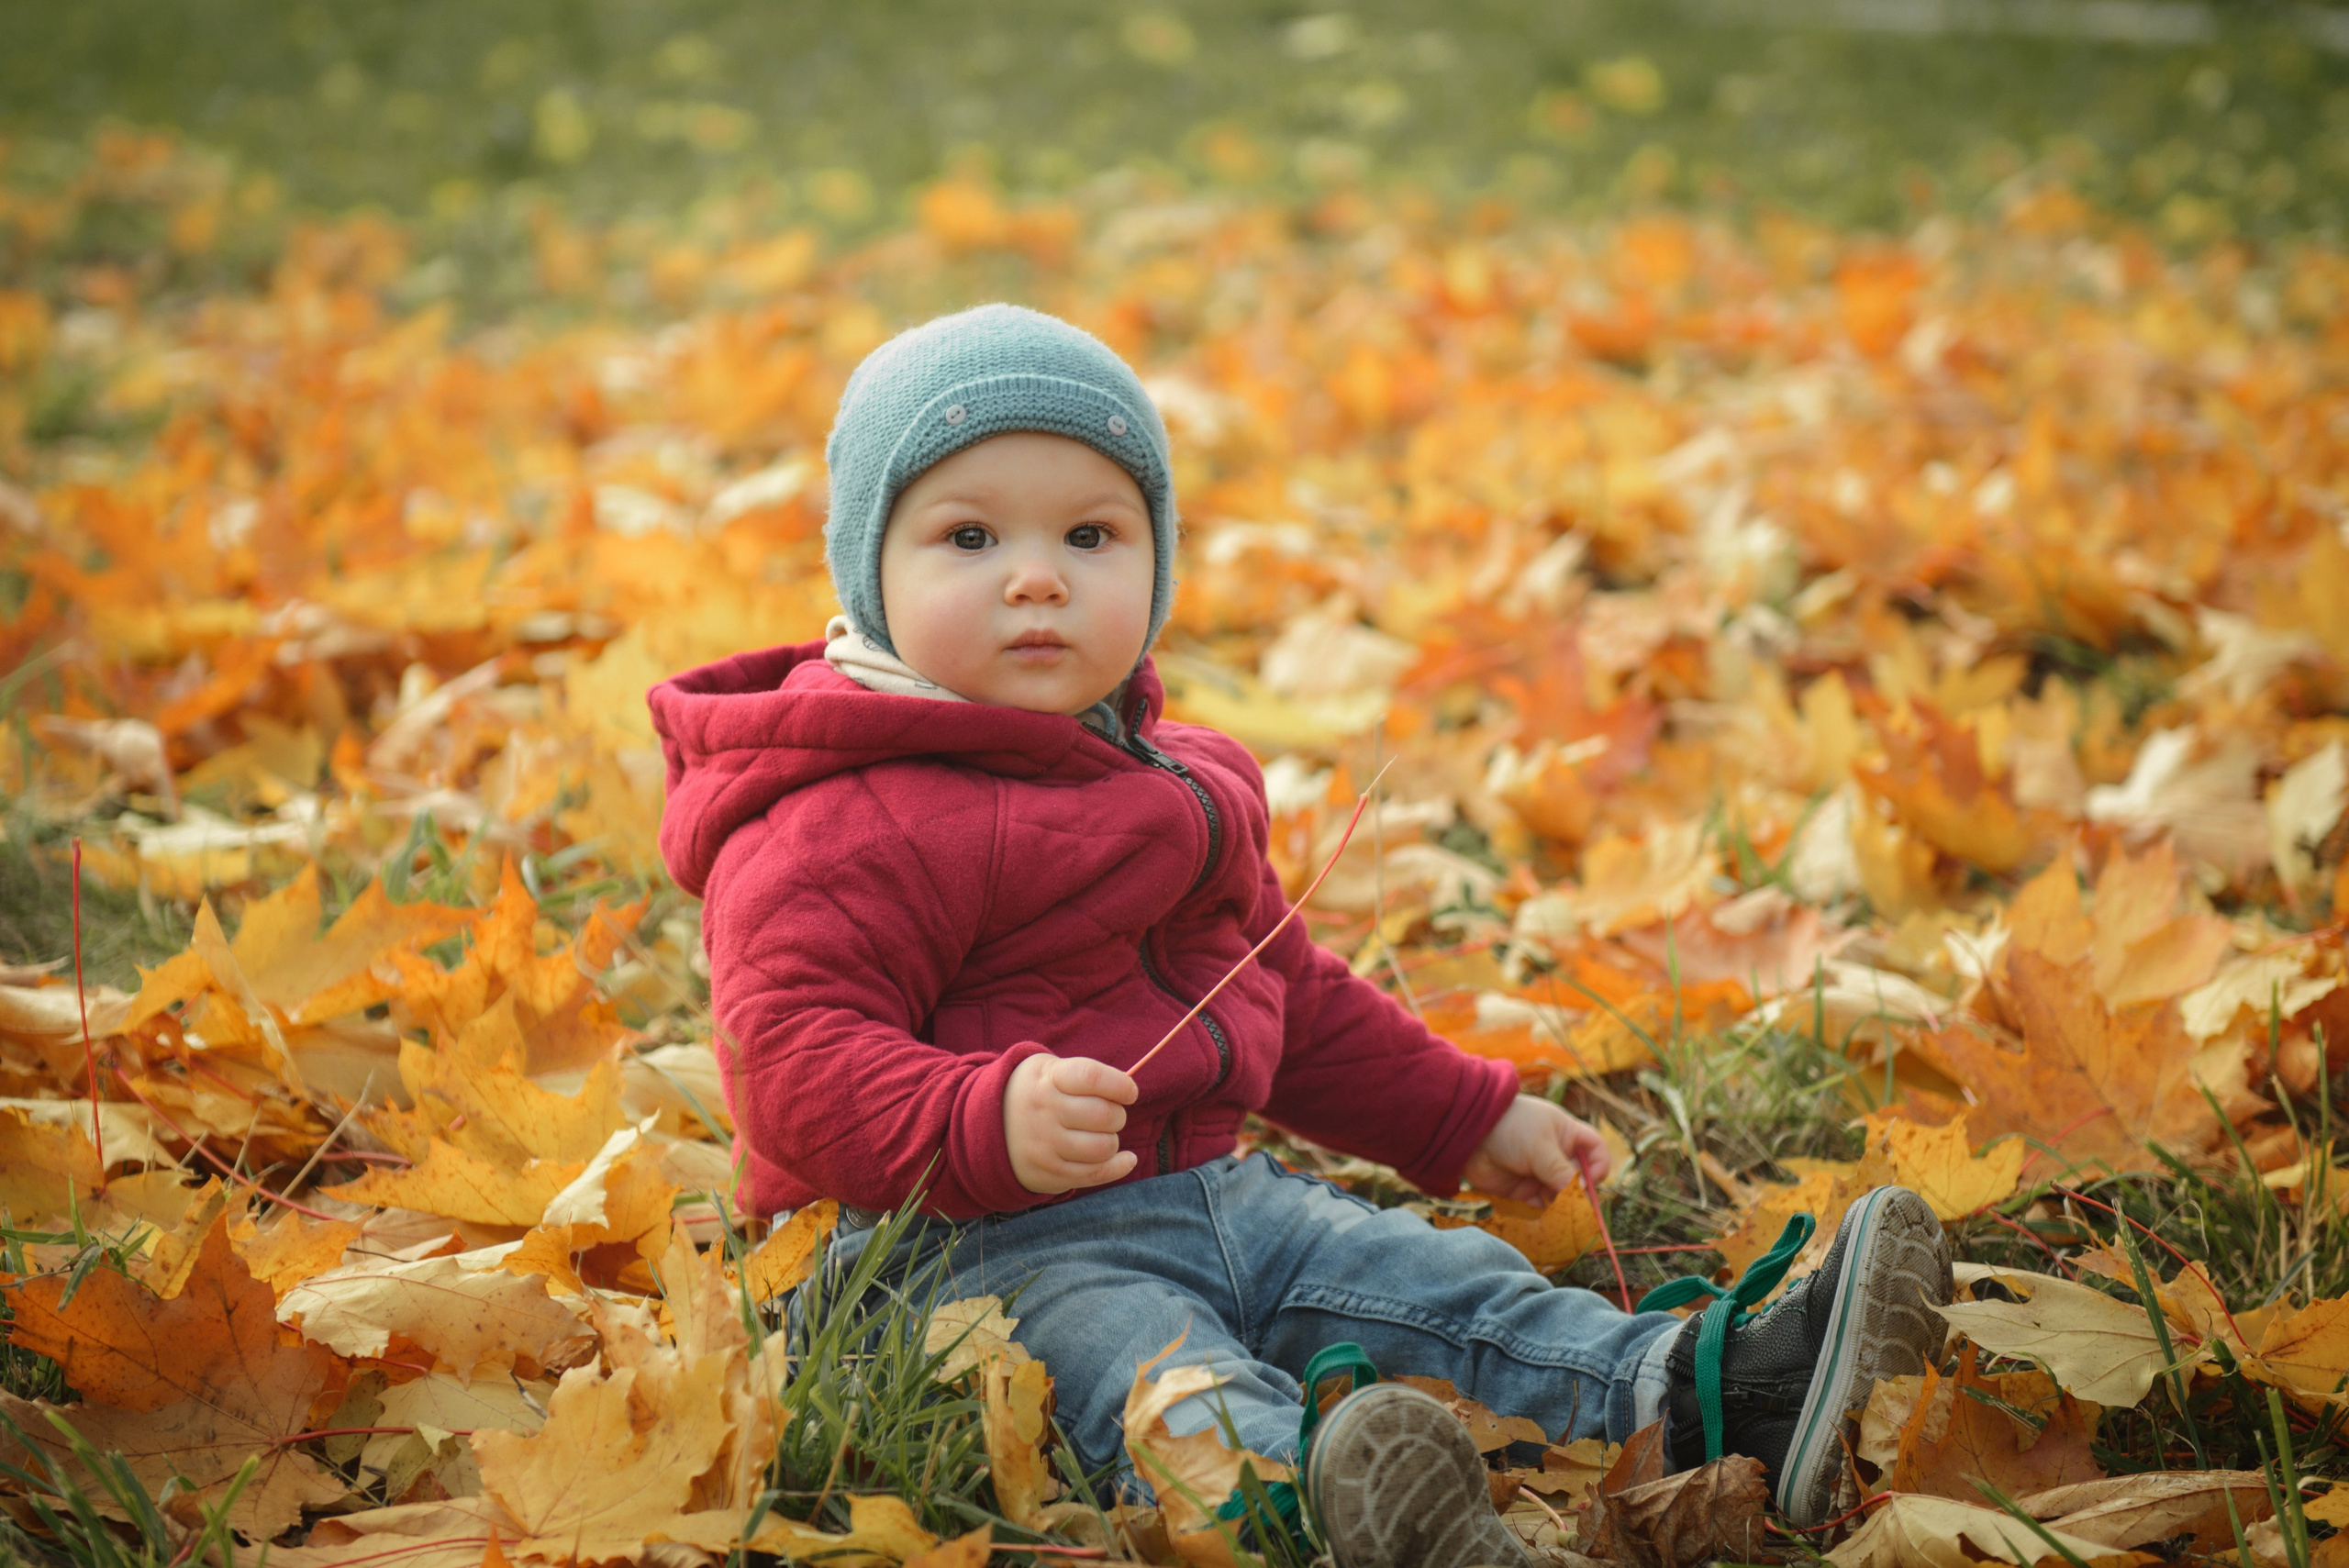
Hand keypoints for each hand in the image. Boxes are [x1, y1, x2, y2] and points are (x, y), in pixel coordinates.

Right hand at [1003, 1052, 1139, 1194]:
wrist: (988, 1128)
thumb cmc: (1036, 1093)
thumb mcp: (1048, 1070)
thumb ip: (1086, 1075)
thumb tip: (1128, 1091)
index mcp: (1047, 1079)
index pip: (1091, 1077)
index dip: (1120, 1084)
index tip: (1129, 1092)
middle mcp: (1044, 1111)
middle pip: (1104, 1114)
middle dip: (1118, 1115)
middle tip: (1109, 1114)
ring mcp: (1045, 1145)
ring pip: (1103, 1146)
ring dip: (1113, 1140)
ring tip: (1102, 1134)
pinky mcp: (1050, 1173)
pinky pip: (1096, 1174)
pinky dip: (1119, 1166)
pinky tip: (1126, 1159)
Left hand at [1460, 1096, 1609, 1206]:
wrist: (1467, 1133)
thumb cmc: (1510, 1127)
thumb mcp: (1540, 1146)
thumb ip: (1562, 1172)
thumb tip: (1584, 1198)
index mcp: (1567, 1136)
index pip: (1596, 1153)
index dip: (1598, 1168)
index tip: (1588, 1181)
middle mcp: (1557, 1156)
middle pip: (1580, 1181)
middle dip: (1579, 1195)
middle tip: (1573, 1208)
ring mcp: (1540, 1175)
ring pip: (1562, 1198)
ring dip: (1564, 1209)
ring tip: (1560, 1219)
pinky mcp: (1523, 1192)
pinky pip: (1542, 1208)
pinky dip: (1546, 1216)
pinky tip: (1547, 1223)